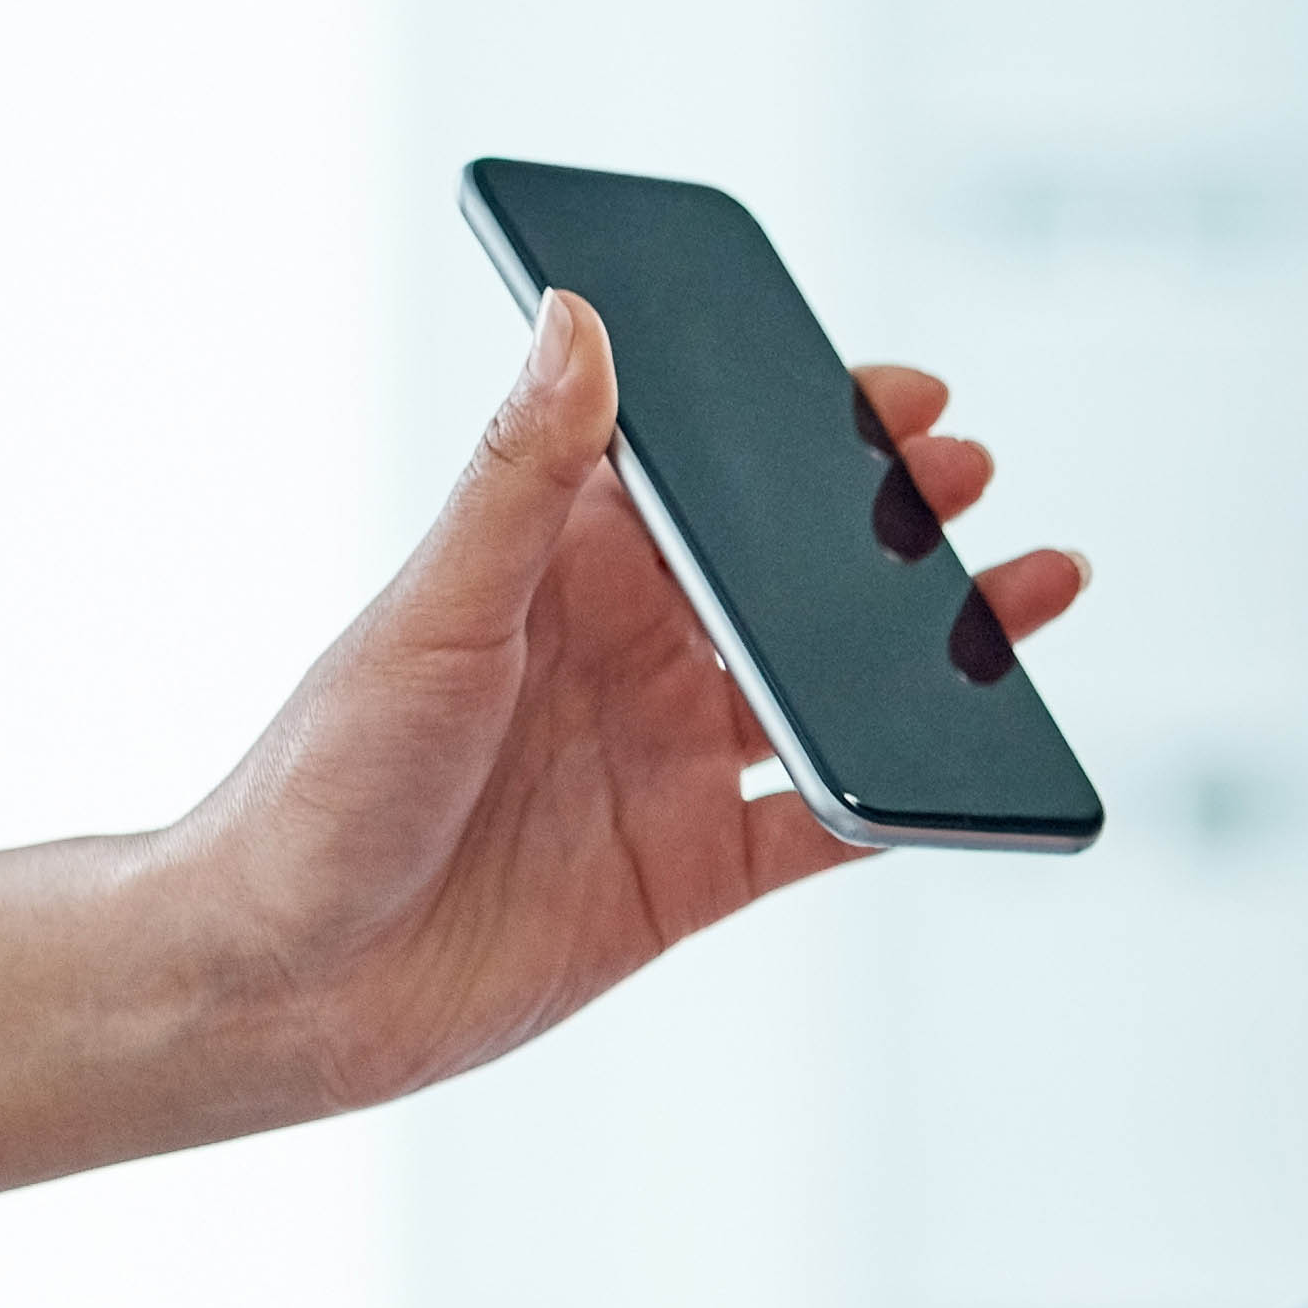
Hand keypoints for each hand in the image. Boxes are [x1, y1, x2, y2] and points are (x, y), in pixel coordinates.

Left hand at [135, 299, 1092, 1134]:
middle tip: (972, 475)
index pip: (700, 475)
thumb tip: (577, 322)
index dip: (798, 432)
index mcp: (559, 573)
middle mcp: (624, 657)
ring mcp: (666, 764)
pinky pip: (828, 825)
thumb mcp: (434, 609)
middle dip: (886, 525)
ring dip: (926, 647)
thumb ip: (523, 475)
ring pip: (830, 688)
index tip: (893, 395)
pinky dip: (904, 797)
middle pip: (786, 575)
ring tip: (1026, 592)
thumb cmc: (315, 787)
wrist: (281, 984)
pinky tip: (969, 763)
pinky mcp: (691, 871)